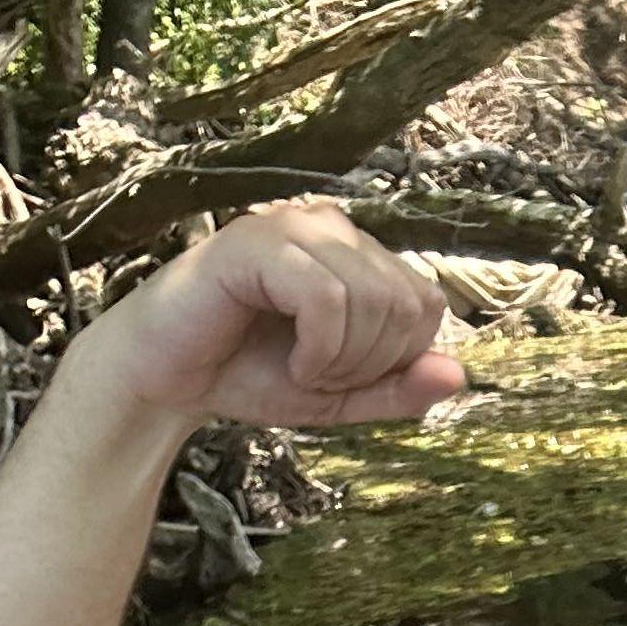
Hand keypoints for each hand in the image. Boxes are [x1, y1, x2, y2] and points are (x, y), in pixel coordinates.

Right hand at [65, 197, 465, 432]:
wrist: (167, 380)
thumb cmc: (250, 375)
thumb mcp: (340, 398)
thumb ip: (398, 389)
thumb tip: (459, 375)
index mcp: (356, 254)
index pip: (427, 304)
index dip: (396, 360)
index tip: (341, 376)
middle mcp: (331, 228)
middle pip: (408, 303)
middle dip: (370, 364)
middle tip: (316, 376)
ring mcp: (294, 227)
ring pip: (373, 299)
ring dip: (341, 360)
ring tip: (299, 368)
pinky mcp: (258, 241)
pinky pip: (327, 297)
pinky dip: (318, 349)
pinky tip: (290, 361)